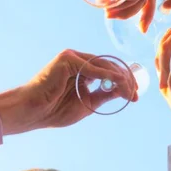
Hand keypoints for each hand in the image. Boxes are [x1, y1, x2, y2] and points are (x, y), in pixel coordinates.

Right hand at [0, 50, 137, 135]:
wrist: (34, 113)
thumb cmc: (55, 110)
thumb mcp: (88, 103)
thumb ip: (105, 95)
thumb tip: (125, 90)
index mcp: (82, 70)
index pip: (109, 71)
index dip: (124, 81)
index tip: (136, 96)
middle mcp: (78, 61)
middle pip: (109, 65)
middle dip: (126, 80)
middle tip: (136, 94)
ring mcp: (72, 58)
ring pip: (104, 65)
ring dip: (120, 78)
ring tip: (130, 91)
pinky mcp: (67, 59)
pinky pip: (92, 67)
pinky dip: (106, 75)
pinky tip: (118, 83)